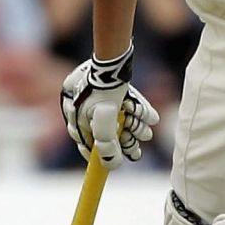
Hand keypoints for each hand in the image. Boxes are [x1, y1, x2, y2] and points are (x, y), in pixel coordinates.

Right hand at [60, 49, 158, 166]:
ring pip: (119, 116)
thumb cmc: (102, 91)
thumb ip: (106, 146)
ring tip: (147, 133)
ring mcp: (98, 92)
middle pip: (105, 129)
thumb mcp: (104, 123)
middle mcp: (83, 103)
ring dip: (134, 127)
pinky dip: (138, 111)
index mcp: (74, 112)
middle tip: (137, 152)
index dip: (99, 155)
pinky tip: (150, 118)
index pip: (84, 140)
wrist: (113, 58)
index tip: (113, 163)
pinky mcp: (113, 83)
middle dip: (124, 141)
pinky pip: (126, 102)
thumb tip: (111, 166)